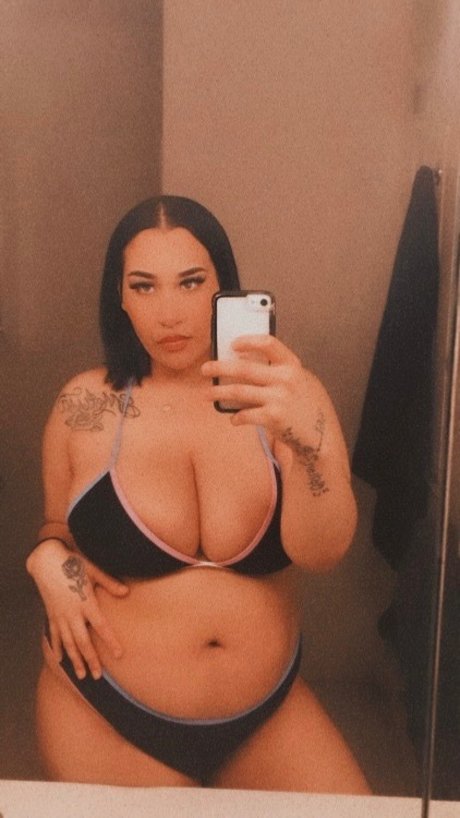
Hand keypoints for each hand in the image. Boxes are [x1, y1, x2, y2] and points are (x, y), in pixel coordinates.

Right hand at [27, 539, 128, 678]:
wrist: (47, 560)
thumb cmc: (73, 563)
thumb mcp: (94, 570)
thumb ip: (110, 583)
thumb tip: (126, 592)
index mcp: (86, 603)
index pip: (101, 627)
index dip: (110, 641)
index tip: (119, 655)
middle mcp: (72, 613)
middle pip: (83, 642)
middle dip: (91, 660)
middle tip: (98, 676)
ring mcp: (60, 616)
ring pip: (68, 643)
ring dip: (75, 660)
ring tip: (81, 675)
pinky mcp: (51, 614)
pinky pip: (54, 635)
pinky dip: (57, 648)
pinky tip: (59, 659)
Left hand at [202, 334, 324, 443]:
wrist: (321, 436)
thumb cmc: (307, 406)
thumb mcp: (301, 381)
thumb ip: (280, 371)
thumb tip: (245, 364)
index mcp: (292, 365)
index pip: (269, 344)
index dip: (249, 341)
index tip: (233, 345)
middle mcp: (285, 379)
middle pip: (244, 369)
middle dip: (220, 368)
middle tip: (205, 369)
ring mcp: (279, 398)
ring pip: (238, 392)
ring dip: (219, 393)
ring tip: (207, 394)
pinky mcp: (273, 418)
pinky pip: (245, 415)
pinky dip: (236, 417)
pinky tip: (233, 419)